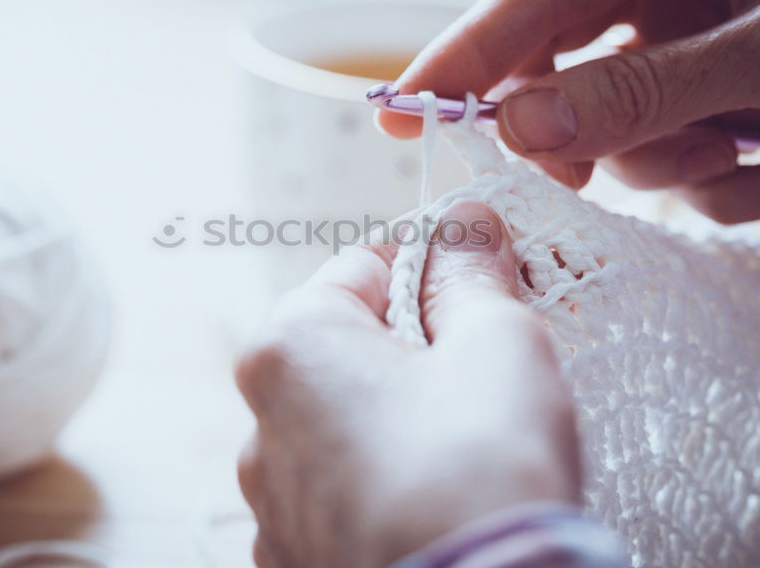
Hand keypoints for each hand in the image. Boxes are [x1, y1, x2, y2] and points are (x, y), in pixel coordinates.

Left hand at [234, 202, 580, 567]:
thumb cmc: (481, 473)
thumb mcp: (498, 343)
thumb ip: (473, 272)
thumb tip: (466, 224)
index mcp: (292, 346)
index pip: (363, 268)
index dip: (429, 270)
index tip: (474, 285)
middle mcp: (260, 421)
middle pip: (346, 351)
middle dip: (411, 351)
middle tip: (481, 375)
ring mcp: (271, 501)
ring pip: (341, 427)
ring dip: (393, 423)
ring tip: (460, 452)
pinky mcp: (292, 559)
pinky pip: (338, 497)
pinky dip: (379, 489)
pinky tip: (430, 505)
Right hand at [378, 0, 759, 223]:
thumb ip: (645, 87)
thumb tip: (519, 126)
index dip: (465, 51)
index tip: (399, 113)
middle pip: (567, 60)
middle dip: (576, 127)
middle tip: (566, 178)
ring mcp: (702, 44)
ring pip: (623, 123)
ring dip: (672, 162)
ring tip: (752, 157)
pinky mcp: (730, 100)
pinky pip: (684, 154)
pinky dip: (726, 183)